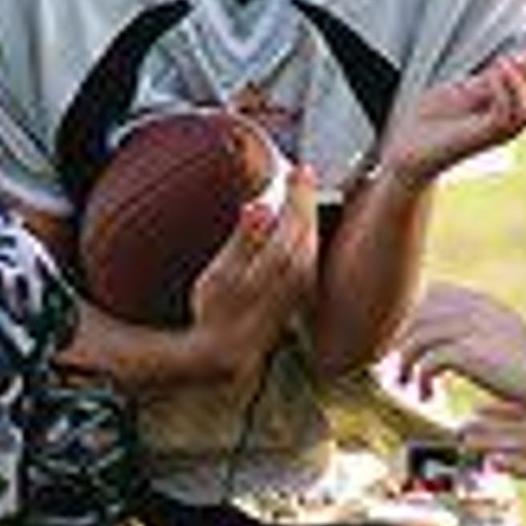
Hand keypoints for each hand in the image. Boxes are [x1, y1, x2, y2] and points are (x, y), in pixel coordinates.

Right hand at [183, 166, 319, 367]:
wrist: (224, 353)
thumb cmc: (215, 310)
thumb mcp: (219, 276)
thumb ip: (243, 241)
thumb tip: (260, 208)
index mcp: (264, 278)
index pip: (287, 231)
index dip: (296, 200)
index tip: (298, 172)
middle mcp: (288, 285)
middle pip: (303, 238)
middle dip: (305, 204)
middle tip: (304, 173)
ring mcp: (297, 295)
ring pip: (310, 249)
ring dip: (309, 219)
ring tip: (303, 191)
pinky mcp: (303, 300)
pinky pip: (310, 261)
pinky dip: (309, 237)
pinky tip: (305, 224)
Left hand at [372, 54, 525, 191]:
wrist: (407, 147)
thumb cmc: (433, 119)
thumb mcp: (465, 92)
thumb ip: (489, 82)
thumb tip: (511, 62)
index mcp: (507, 115)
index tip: (522, 54)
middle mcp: (507, 127)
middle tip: (516, 57)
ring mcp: (494, 134)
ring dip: (520, 80)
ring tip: (500, 63)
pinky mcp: (477, 137)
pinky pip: (504, 116)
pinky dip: (502, 89)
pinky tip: (489, 74)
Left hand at [396, 280, 525, 401]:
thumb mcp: (501, 333)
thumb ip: (476, 328)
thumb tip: (453, 342)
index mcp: (477, 300)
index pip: (430, 295)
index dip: (414, 319)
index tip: (412, 346)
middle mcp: (469, 308)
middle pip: (415, 316)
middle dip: (402, 343)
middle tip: (400, 370)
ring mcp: (468, 328)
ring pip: (416, 339)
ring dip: (406, 364)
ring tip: (409, 386)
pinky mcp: (468, 352)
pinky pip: (428, 362)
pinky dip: (422, 380)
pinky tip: (428, 395)